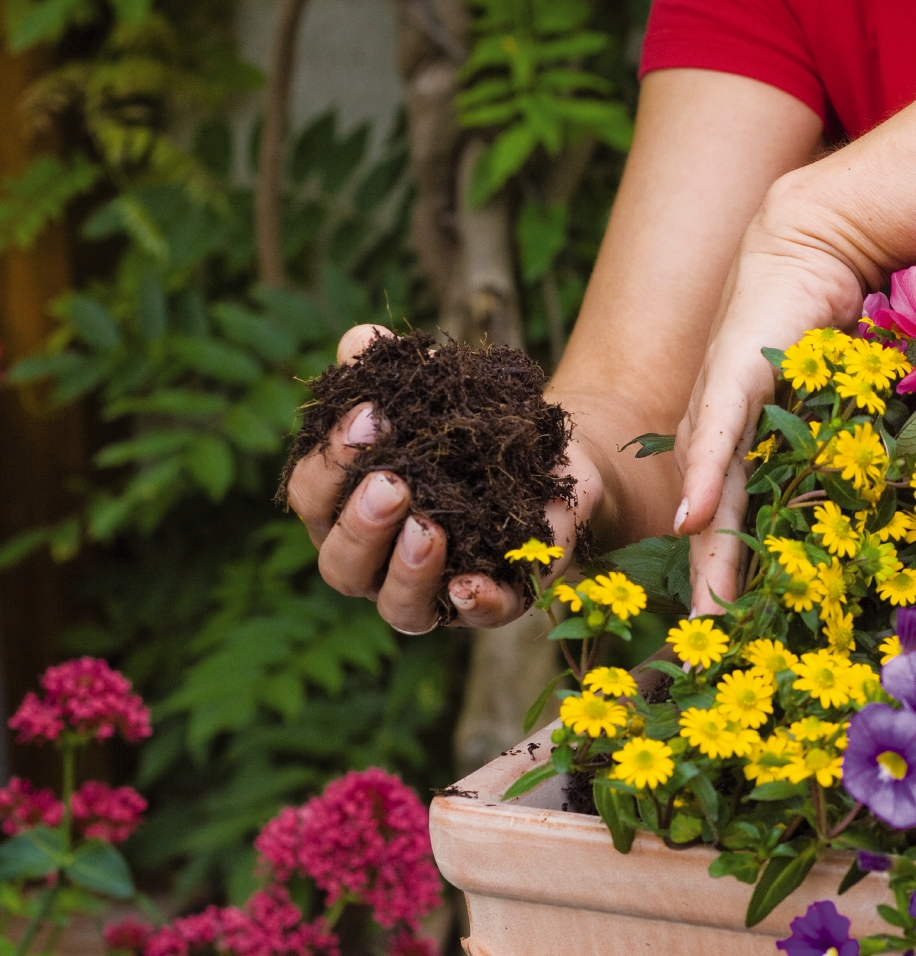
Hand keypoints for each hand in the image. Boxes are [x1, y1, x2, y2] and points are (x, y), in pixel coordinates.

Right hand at [284, 324, 596, 630]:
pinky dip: (473, 604)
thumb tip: (361, 339)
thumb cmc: (477, 427)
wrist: (561, 454)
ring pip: (397, 606)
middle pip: (341, 565)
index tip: (369, 415)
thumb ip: (394, 371)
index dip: (330, 462)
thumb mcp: (440, 392)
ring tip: (427, 528)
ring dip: (405, 568)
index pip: (315, 498)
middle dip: (361, 524)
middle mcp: (381, 563)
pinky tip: (471, 583)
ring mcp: (437, 593)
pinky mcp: (498, 602)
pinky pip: (480, 617)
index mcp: (349, 511)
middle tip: (392, 483)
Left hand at [673, 178, 879, 613]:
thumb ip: (842, 452)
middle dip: (713, 596)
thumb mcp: (838, 405)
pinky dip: (703, 480)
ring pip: (711, 501)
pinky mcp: (731, 377)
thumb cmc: (833, 324)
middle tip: (709, 657)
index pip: (732, 530)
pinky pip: (718, 439)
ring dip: (709, 560)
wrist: (817, 243)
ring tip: (708, 618)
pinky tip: (693, 521)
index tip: (730, 644)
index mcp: (741, 452)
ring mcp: (720, 411)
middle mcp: (720, 439)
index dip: (728, 587)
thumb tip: (877, 509)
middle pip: (713, 532)